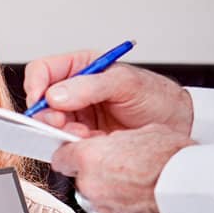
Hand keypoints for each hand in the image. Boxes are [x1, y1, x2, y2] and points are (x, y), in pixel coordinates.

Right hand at [23, 51, 192, 136]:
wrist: (177, 124)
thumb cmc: (157, 97)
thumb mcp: (126, 83)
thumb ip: (90, 86)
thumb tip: (55, 95)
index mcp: (82, 67)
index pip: (44, 70)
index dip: (36, 84)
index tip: (40, 100)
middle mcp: (75, 90)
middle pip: (42, 102)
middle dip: (49, 115)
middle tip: (60, 123)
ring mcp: (78, 114)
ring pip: (52, 125)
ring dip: (62, 132)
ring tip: (85, 134)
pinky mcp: (84, 136)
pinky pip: (66, 143)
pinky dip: (74, 145)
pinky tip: (92, 141)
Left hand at [51, 125, 189, 212]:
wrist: (192, 190)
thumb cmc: (172, 159)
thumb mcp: (143, 132)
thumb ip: (118, 141)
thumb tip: (117, 143)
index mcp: (90, 158)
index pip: (62, 157)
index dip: (72, 155)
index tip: (79, 154)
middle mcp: (91, 185)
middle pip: (82, 178)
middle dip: (97, 173)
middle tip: (122, 166)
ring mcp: (103, 208)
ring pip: (99, 196)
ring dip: (112, 190)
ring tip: (139, 182)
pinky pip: (115, 212)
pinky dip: (125, 207)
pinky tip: (145, 198)